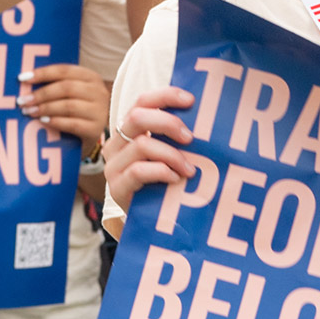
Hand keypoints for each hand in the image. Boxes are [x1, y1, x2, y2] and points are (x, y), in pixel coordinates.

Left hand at [21, 63, 109, 150]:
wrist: (91, 136)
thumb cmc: (76, 110)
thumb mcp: (71, 93)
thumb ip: (55, 85)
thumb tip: (25, 80)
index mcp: (91, 77)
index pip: (64, 70)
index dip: (43, 73)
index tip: (22, 78)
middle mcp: (98, 92)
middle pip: (66, 88)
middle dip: (41, 94)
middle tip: (23, 100)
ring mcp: (99, 111)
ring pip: (69, 106)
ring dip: (45, 108)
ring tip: (29, 111)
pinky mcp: (96, 130)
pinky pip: (73, 124)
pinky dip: (56, 122)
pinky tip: (43, 121)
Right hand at [104, 85, 196, 213]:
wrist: (146, 222)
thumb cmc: (162, 183)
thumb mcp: (167, 156)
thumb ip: (174, 138)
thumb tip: (205, 118)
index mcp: (128, 131)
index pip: (142, 101)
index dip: (165, 96)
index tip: (191, 100)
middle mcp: (116, 144)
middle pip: (137, 117)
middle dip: (168, 123)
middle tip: (190, 138)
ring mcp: (113, 166)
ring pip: (141, 144)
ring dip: (172, 155)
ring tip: (190, 169)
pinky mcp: (117, 188)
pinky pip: (138, 171)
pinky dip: (161, 171)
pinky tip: (175, 179)